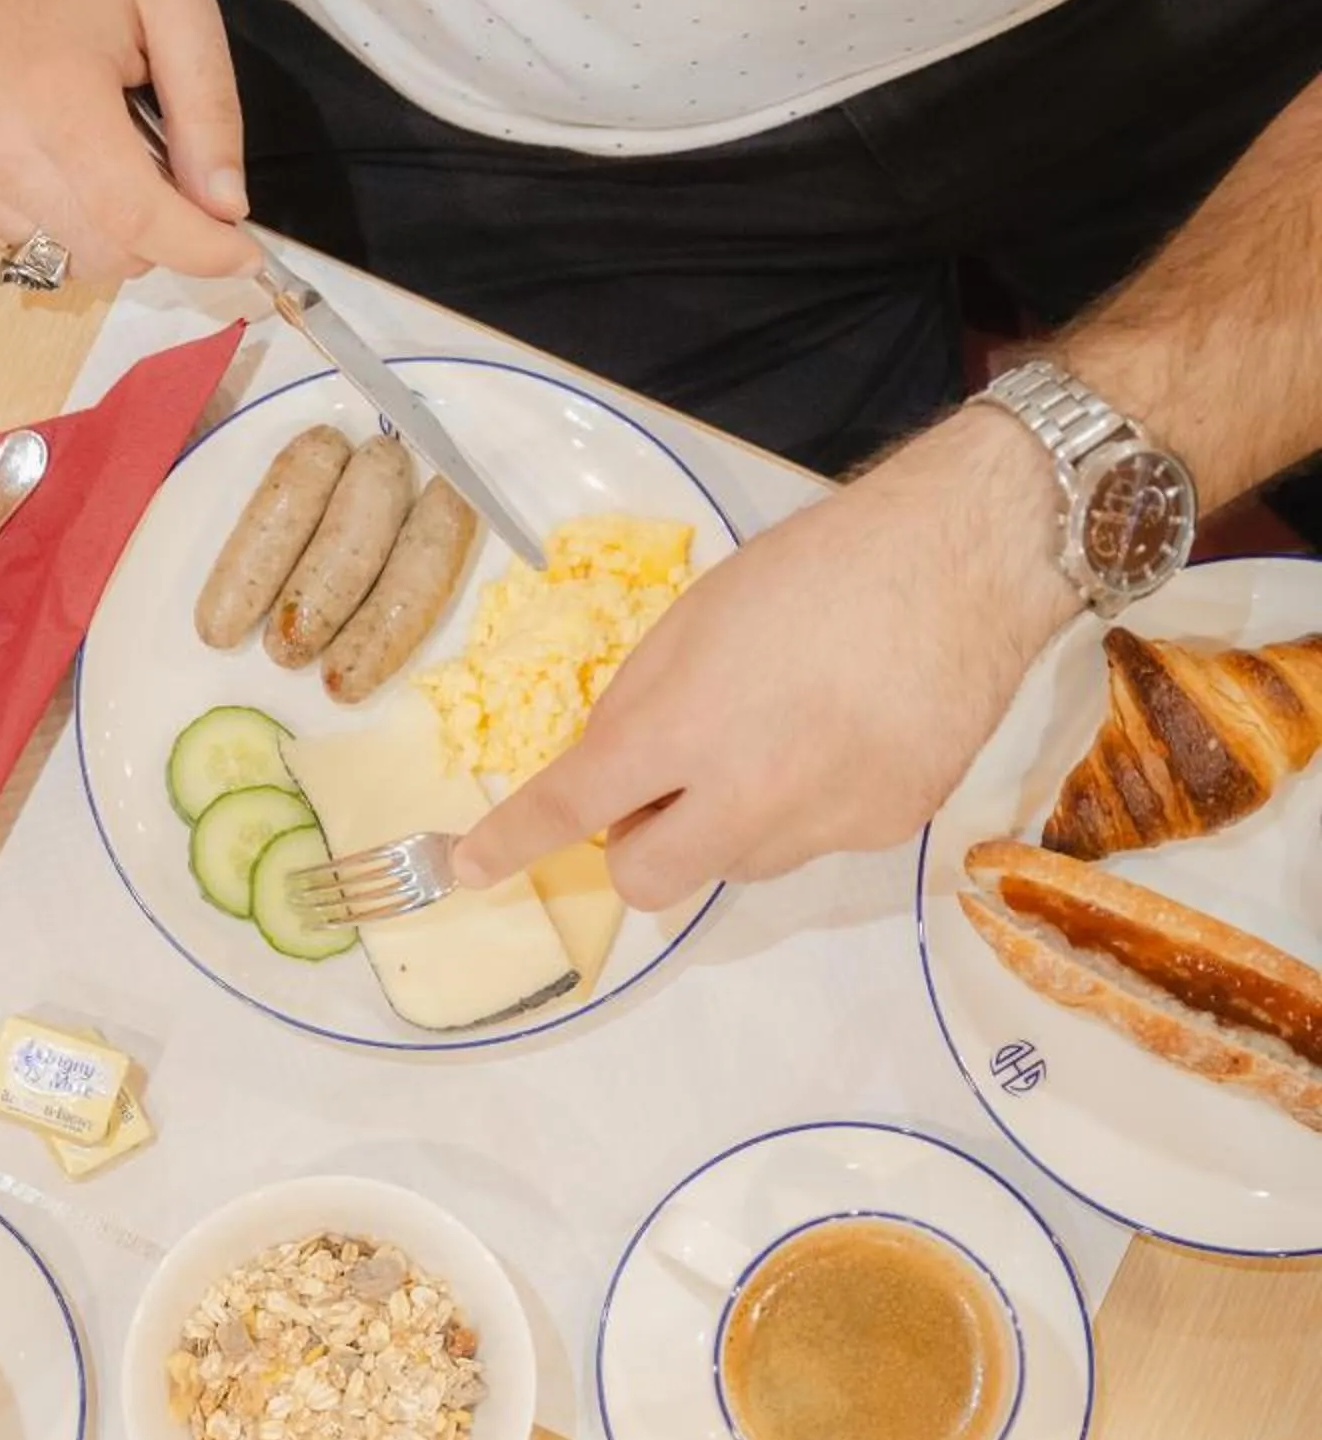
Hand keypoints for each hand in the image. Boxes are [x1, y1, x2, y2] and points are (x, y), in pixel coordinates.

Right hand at [0, 0, 259, 283]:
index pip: (140, 222)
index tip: (244, 254)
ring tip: (108, 153)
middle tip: (167, 169)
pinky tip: (64, 161)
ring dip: (109, 232)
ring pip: (68, 262)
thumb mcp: (176, 4)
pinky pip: (23, 245)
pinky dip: (62, 223)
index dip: (203, 250)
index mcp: (59, 102)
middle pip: (109, 256)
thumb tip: (225, 206)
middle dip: (158, 233)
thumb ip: (211, 109)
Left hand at [454, 407, 1073, 909]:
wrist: (968, 558)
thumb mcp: (698, 617)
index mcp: (682, 727)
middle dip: (638, 846)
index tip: (471, 868)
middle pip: (649, 881)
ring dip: (727, 822)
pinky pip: (814, 842)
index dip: (512, 843)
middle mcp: (747, 795)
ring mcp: (822, 823)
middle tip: (662, 788)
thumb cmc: (821, 566)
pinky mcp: (886, 829)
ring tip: (781, 735)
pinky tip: (845, 737)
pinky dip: (806, 807)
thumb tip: (607, 770)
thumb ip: (640, 704)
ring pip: (735, 863)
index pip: (573, 808)